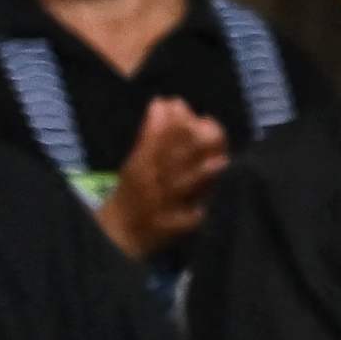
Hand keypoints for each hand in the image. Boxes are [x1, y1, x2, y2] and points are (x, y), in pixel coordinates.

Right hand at [100, 99, 231, 260]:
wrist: (119, 236)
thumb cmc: (134, 193)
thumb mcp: (136, 162)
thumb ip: (151, 134)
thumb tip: (163, 103)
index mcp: (140, 164)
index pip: (155, 139)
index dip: (173, 123)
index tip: (192, 111)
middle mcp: (151, 183)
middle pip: (170, 160)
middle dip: (190, 142)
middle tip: (213, 128)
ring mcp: (162, 206)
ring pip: (180, 188)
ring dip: (200, 174)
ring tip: (221, 162)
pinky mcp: (172, 229)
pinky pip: (185, 221)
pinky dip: (197, 213)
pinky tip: (209, 206)